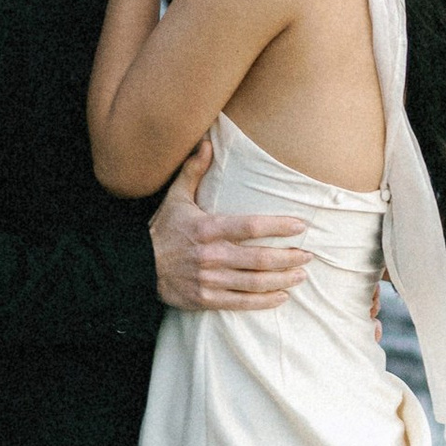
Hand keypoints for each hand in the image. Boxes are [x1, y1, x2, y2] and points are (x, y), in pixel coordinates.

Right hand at [150, 136, 309, 312]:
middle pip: (259, 258)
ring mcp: (209, 280)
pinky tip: (281, 296)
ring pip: (254, 282)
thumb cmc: (162, 230)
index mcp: (208, 228)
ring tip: (301, 275)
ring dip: (282, 279)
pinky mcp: (205, 299)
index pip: (250, 226)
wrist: (136, 266)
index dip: (278, 226)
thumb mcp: (175, 198)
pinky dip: (264, 301)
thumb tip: (206, 143)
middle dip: (288, 257)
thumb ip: (193, 171)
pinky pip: (240, 303)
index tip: (300, 225)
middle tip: (309, 255)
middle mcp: (211, 255)